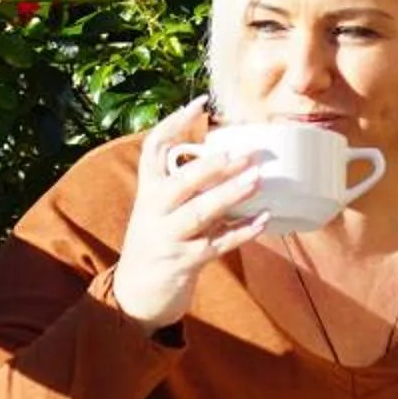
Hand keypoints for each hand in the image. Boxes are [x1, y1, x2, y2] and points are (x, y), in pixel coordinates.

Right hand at [112, 97, 271, 327]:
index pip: (154, 148)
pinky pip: (217, 244)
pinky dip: (242, 232)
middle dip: (212, 166)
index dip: (175, 123)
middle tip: (242, 152)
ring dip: (230, 195)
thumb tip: (230, 159)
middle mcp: (153, 210)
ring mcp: (167, 237)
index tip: (201, 104)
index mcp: (148, 190)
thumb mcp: (160, 209)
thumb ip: (186, 187)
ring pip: (200, 213)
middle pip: (181, 181)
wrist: (134, 294)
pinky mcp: (184, 262)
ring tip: (257, 179)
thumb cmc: (158, 242)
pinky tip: (263, 220)